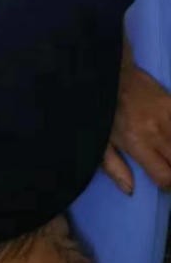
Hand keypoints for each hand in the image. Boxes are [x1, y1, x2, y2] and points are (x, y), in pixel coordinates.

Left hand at [103, 62, 170, 194]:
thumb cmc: (103, 109)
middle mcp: (155, 131)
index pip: (164, 176)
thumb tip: (130, 190)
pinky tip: (169, 136)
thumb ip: (113, 166)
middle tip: (165, 165)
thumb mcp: (99, 139)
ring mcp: (167, 115)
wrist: (110, 72)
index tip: (163, 182)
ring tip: (166, 150)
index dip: (166, 184)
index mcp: (136, 142)